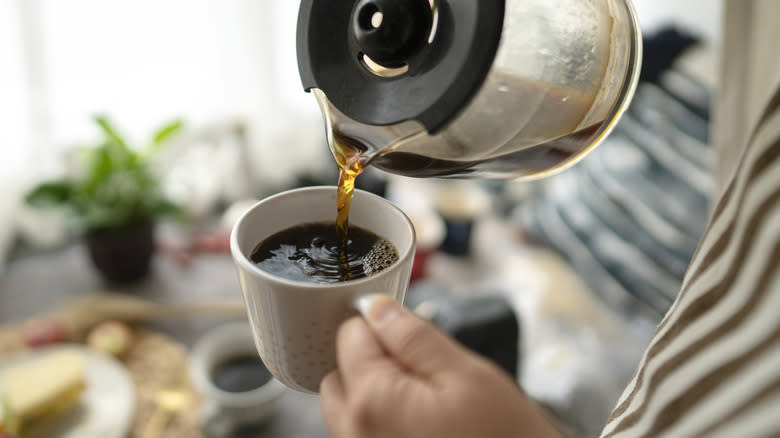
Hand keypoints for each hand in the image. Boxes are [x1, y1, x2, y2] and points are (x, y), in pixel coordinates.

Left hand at [320, 296, 563, 437]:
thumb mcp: (466, 375)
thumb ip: (414, 338)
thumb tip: (378, 309)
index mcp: (373, 401)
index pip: (350, 335)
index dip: (383, 325)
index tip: (412, 336)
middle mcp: (356, 433)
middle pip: (340, 372)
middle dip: (370, 359)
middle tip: (420, 369)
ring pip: (347, 404)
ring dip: (374, 391)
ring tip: (424, 401)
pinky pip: (361, 432)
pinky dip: (381, 419)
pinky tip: (420, 424)